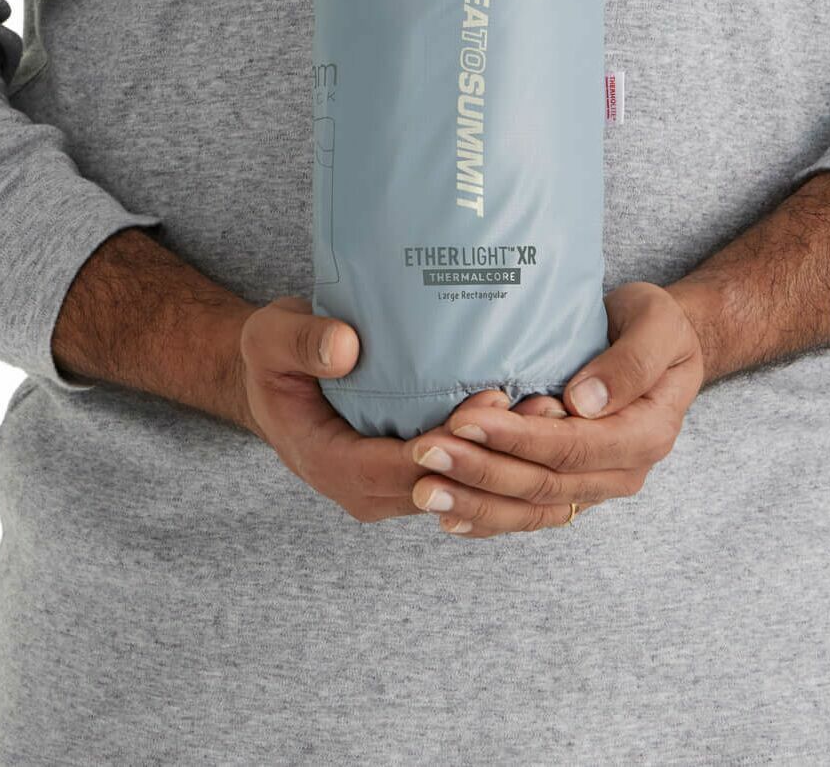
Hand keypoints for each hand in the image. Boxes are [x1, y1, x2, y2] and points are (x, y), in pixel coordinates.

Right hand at [237, 297, 573, 529]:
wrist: (276, 384)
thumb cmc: (274, 360)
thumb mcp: (269, 339)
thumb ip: (302, 343)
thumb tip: (345, 348)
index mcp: (332, 464)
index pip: (403, 467)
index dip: (451, 441)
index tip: (491, 398)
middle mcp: (369, 491)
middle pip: (447, 485)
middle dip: (500, 453)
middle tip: (549, 407)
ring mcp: (396, 490)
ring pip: (465, 488)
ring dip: (512, 458)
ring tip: (560, 412)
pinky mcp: (420, 476)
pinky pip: (467, 477)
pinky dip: (504, 456)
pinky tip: (543, 422)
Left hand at [399, 281, 704, 537]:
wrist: (664, 348)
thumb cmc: (656, 326)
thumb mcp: (657, 325)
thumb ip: (630, 363)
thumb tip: (584, 403)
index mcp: (646, 434)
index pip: (572, 446)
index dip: (516, 440)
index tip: (465, 422)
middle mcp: (622, 471)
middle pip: (544, 484)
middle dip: (480, 472)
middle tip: (425, 453)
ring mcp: (596, 486)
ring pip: (531, 509)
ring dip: (475, 503)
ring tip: (425, 492)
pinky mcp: (573, 488)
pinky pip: (529, 514)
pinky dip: (487, 519)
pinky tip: (447, 517)